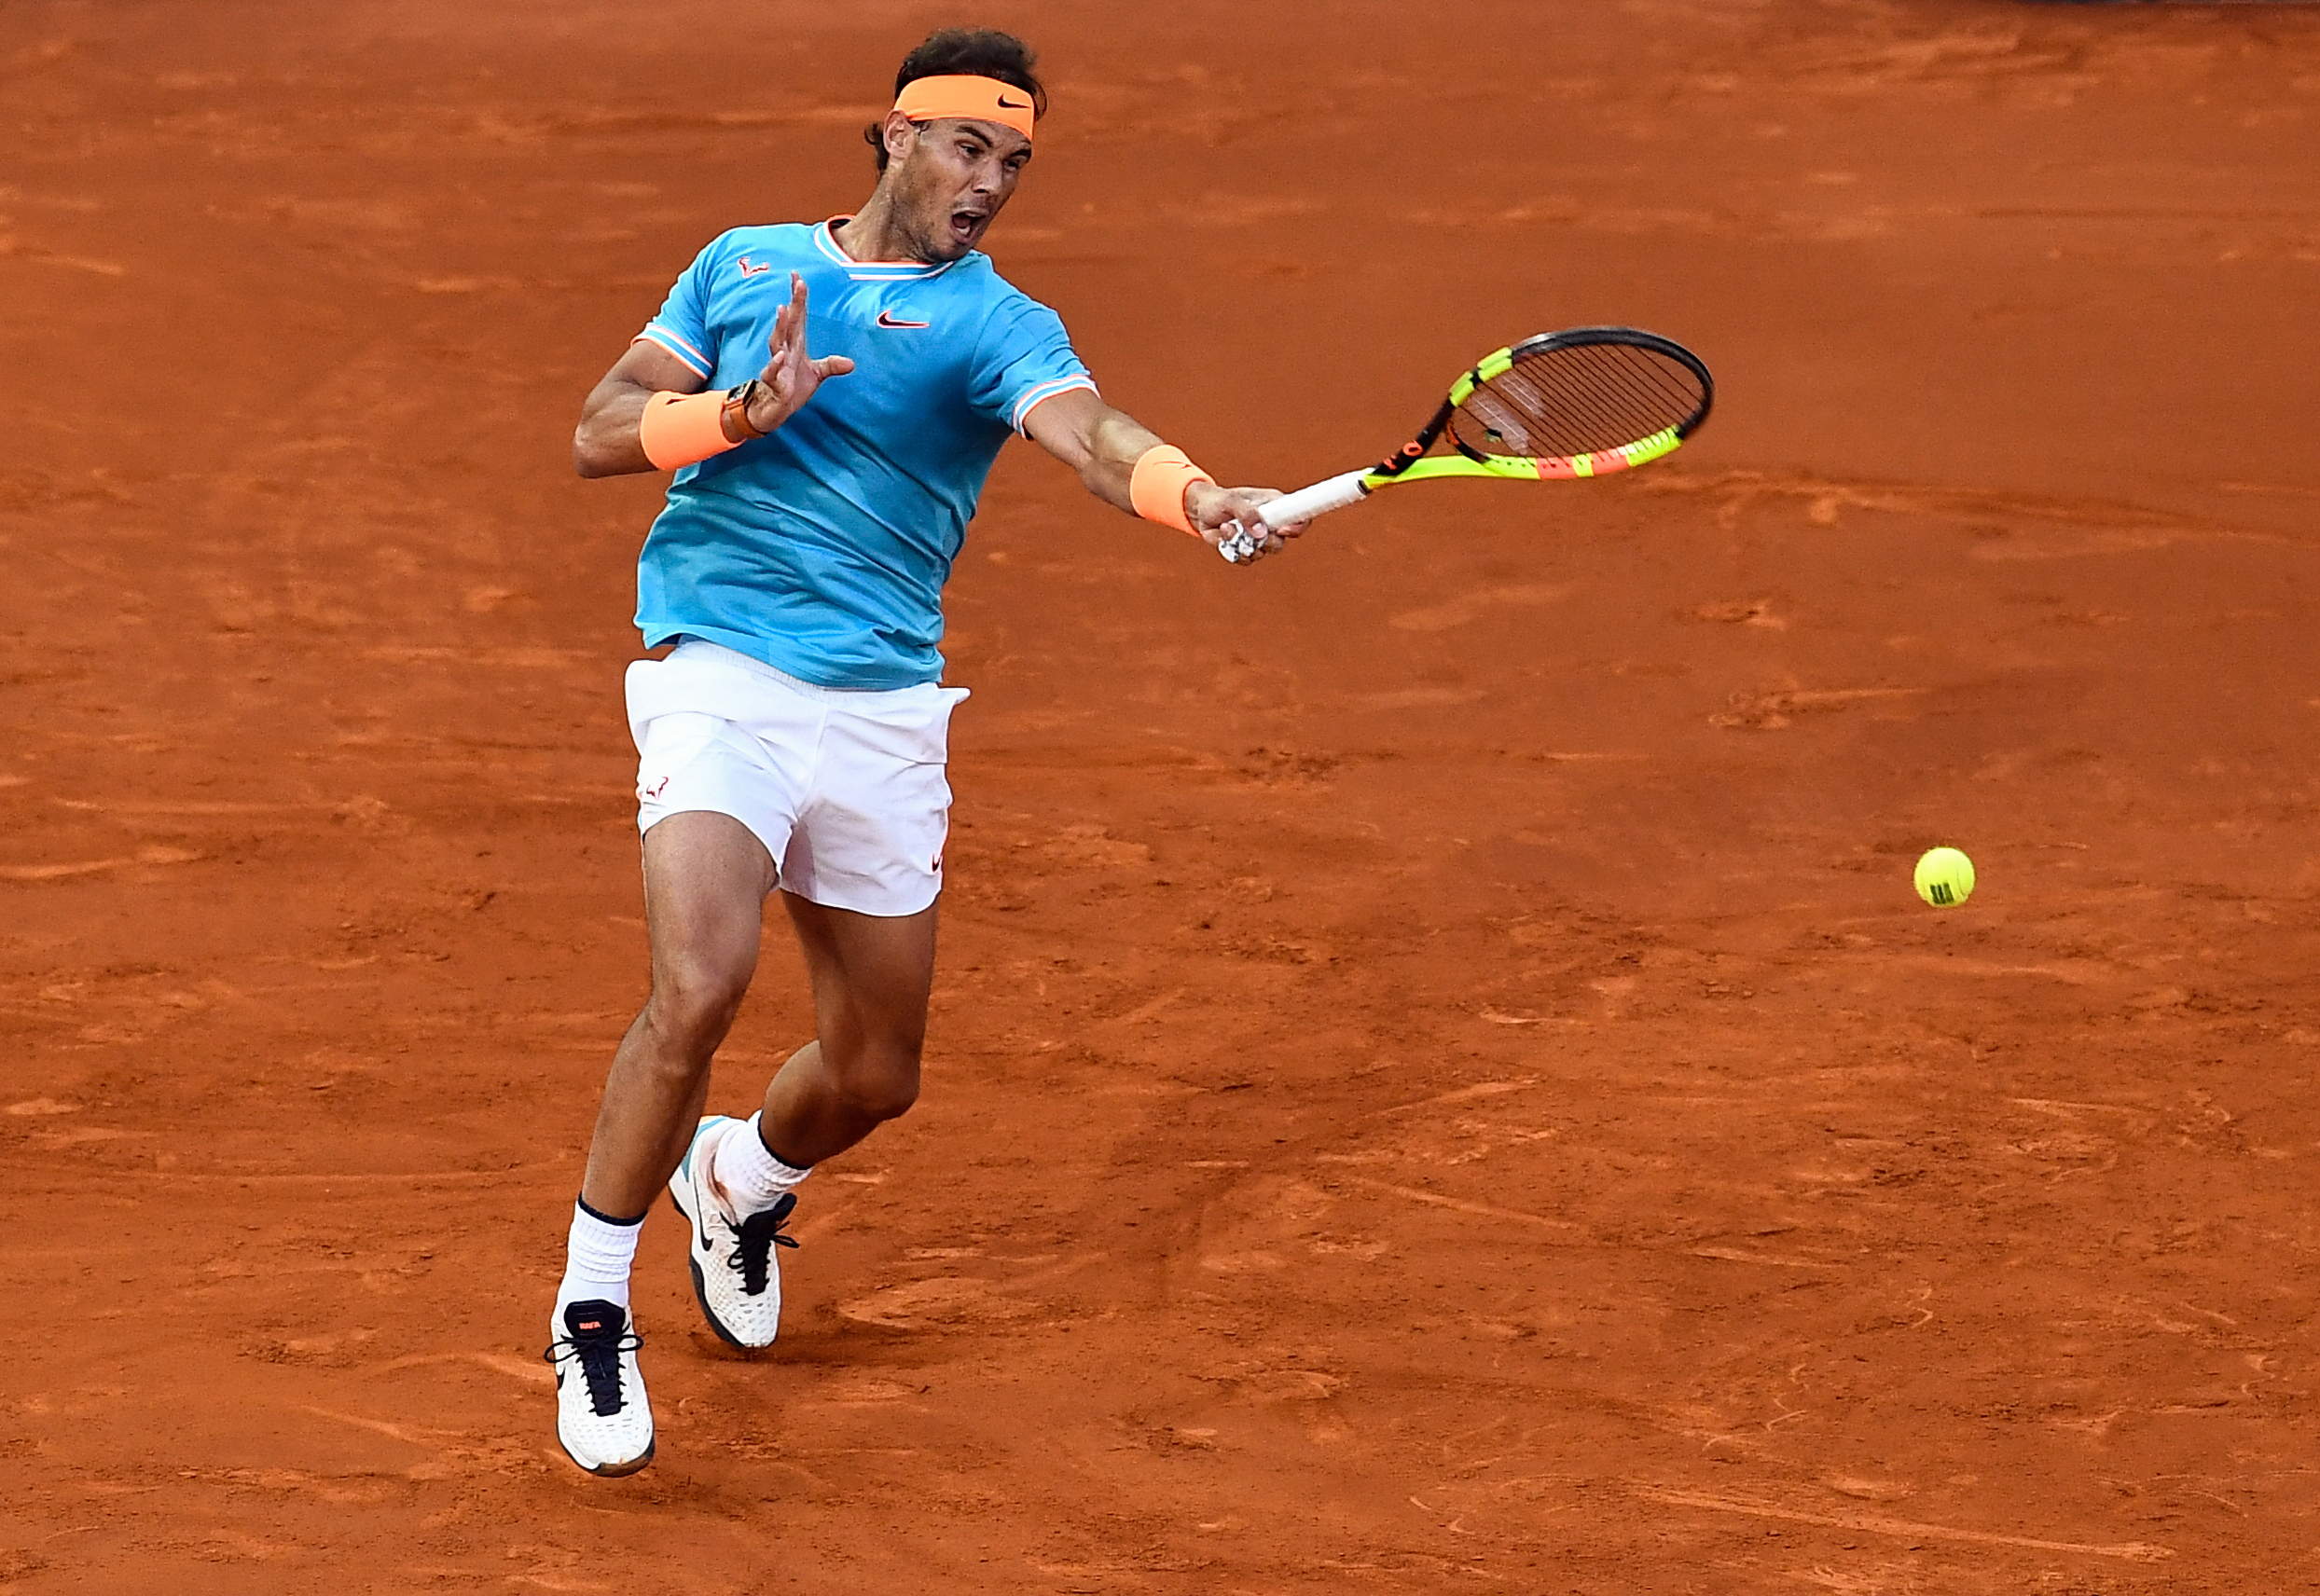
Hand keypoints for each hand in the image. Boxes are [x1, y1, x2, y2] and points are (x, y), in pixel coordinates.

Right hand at [743, 273, 854, 434]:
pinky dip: (775, 364)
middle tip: (798, 283)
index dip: (798, 298)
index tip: (798, 276)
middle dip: (793, 303)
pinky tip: (779, 356)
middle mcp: (785, 351)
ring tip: (784, 309)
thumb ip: (831, 366)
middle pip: (789, 323)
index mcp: (795, 345)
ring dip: (780, 326)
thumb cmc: (791, 387)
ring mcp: (778, 366)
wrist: (773, 411)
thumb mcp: (816, 375)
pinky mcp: (773, 383)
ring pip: (777, 342)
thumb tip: (851, 363)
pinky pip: (772, 372)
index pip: (797, 317)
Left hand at [1186, 482, 1305, 563]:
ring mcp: (1259, 539)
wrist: (1200, 511)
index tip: (1282, 530)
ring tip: (1227, 528)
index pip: (1300, 517)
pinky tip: (1224, 537)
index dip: (1298, 526)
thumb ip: (1246, 513)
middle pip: (1281, 543)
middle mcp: (1271, 524)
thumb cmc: (1218, 500)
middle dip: (1265, 542)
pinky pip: (1246, 559)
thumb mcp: (1230, 501)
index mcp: (1276, 506)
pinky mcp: (1246, 550)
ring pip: (1262, 553)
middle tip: (1249, 534)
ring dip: (1243, 545)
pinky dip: (1233, 551)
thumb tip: (1261, 532)